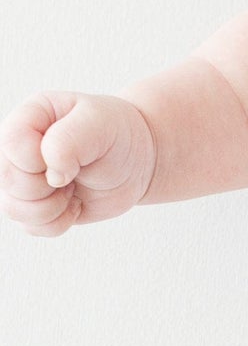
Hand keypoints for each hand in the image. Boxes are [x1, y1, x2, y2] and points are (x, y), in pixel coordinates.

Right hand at [0, 92, 156, 236]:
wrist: (138, 160)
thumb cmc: (118, 134)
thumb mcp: (101, 123)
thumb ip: (70, 139)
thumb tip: (51, 174)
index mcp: (31, 118)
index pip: (13, 144)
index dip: (39, 160)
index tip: (73, 157)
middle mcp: (20, 149)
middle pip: (9, 180)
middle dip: (47, 186)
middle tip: (75, 173)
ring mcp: (25, 179)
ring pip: (13, 208)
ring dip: (52, 207)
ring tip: (73, 187)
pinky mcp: (36, 206)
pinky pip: (31, 227)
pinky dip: (58, 222)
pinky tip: (74, 203)